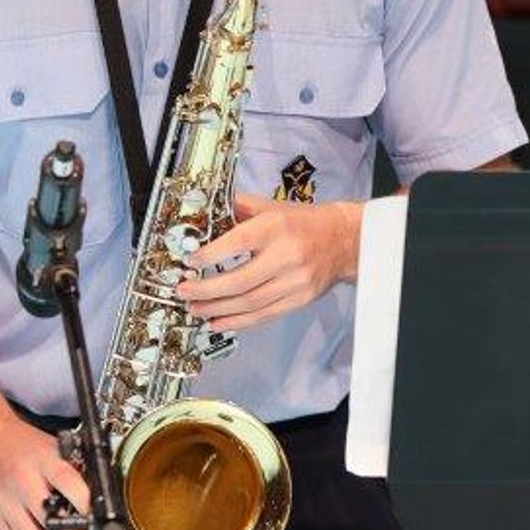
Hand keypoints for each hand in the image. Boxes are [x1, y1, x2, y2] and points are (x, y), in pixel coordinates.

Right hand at [0, 416, 90, 529]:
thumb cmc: (23, 444)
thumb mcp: (54, 447)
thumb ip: (75, 471)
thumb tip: (101, 500)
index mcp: (41, 459)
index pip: (66, 481)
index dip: (86, 504)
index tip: (103, 522)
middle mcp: (21, 481)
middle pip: (50, 520)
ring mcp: (5, 503)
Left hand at [178, 194, 362, 331]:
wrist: (345, 240)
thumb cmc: (304, 222)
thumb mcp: (271, 206)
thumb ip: (238, 208)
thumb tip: (203, 212)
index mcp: (277, 227)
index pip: (238, 243)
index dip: (210, 255)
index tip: (189, 261)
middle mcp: (287, 255)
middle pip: (240, 281)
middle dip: (206, 290)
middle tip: (184, 291)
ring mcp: (296, 282)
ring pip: (250, 303)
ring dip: (217, 309)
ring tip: (195, 309)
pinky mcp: (300, 300)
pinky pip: (265, 315)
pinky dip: (238, 322)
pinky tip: (218, 322)